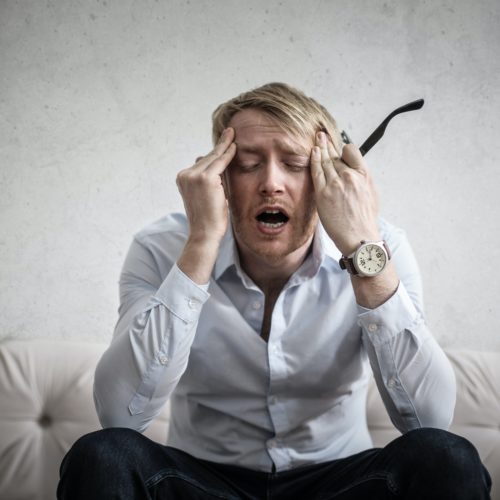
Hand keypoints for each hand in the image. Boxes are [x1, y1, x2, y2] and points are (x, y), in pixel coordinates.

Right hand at [176, 128, 235, 245]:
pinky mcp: (205, 179)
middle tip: (229, 132)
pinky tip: (234, 146)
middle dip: (219, 147)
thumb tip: (208, 162)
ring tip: (232, 134)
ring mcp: (194, 176)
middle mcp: (185, 175)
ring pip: (213, 159)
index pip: (201, 163)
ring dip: (224, 147)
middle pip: (207, 158)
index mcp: (183, 179)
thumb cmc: (208, 219)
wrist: (205, 234)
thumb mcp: (206, 196)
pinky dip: (228, 154)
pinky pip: (220, 163)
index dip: (213, 153)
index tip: (221, 143)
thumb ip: (208, 180)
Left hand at [310, 131, 380, 255]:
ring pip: (325, 160)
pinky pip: (316, 171)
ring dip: (320, 148)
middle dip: (328, 144)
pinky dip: (314, 159)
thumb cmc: (365, 219)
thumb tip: (355, 171)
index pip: (351, 152)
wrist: (360, 237)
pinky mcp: (323, 193)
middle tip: (321, 135)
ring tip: (316, 139)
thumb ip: (362, 179)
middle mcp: (350, 176)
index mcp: (363, 175)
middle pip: (336, 155)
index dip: (344, 150)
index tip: (339, 150)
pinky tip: (312, 151)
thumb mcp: (371, 194)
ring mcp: (335, 184)